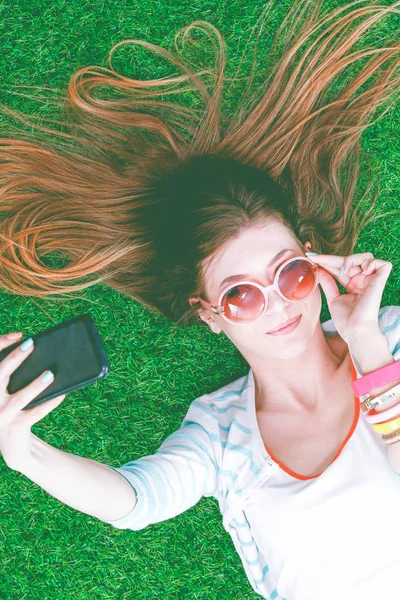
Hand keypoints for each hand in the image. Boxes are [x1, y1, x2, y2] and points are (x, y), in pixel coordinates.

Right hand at [0, 332, 64, 471]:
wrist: (14, 447)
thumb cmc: (15, 411)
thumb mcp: (12, 393)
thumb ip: (18, 376)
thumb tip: (37, 351)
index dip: (0, 346)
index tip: (17, 335)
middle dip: (15, 358)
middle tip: (31, 344)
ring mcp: (1, 416)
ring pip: (18, 398)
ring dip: (35, 386)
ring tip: (50, 374)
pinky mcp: (15, 428)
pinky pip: (35, 413)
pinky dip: (49, 403)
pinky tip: (61, 394)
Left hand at [306, 252, 392, 343]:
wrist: (355, 331)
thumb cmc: (346, 320)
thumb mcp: (333, 298)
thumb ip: (328, 283)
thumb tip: (319, 269)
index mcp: (352, 285)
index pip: (340, 268)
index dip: (327, 261)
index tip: (311, 258)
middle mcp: (362, 281)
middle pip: (349, 260)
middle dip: (331, 258)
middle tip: (315, 257)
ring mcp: (371, 280)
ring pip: (366, 257)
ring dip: (351, 259)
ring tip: (342, 270)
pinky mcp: (380, 281)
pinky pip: (383, 264)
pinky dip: (371, 262)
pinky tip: (360, 270)